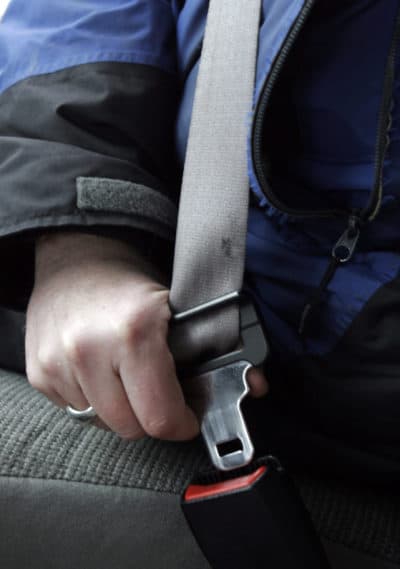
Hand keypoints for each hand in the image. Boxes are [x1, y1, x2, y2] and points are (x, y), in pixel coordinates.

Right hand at [26, 232, 267, 440]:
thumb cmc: (131, 283)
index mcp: (135, 331)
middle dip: (152, 418)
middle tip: (159, 395)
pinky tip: (100, 371)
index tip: (186, 416)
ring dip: (120, 409)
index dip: (182, 423)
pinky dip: (93, 400)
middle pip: (130, 428)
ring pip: (101, 422)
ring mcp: (59, 363)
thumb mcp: (179, 307)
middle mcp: (90, 349)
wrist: (77, 256)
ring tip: (127, 377)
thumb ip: (218, 349)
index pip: (160, 417)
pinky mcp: (39, 371)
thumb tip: (254, 385)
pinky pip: (74, 410)